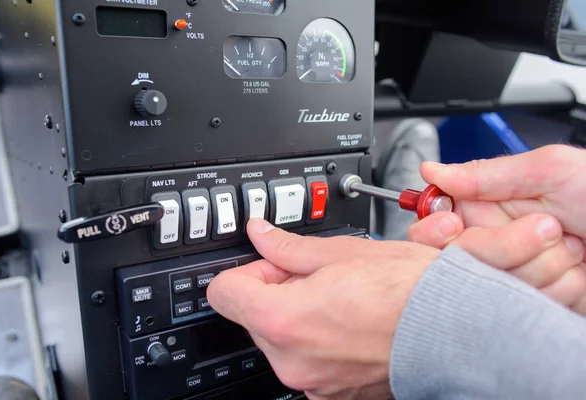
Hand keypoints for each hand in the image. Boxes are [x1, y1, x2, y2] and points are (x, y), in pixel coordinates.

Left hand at [208, 219, 438, 399]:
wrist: (456, 329)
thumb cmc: (409, 291)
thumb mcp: (341, 253)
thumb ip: (288, 247)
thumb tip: (261, 234)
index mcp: (283, 320)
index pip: (225, 292)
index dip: (249, 270)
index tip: (273, 262)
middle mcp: (291, 360)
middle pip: (253, 316)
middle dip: (276, 292)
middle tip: (315, 276)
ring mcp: (312, 383)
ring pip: (281, 339)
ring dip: (297, 317)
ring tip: (339, 298)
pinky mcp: (333, 394)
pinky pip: (306, 362)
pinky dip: (317, 341)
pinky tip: (348, 322)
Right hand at [410, 145, 585, 312]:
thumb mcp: (551, 171)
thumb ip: (487, 173)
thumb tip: (433, 171)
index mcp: (496, 203)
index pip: (442, 220)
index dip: (441, 228)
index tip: (454, 225)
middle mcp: (502, 238)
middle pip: (463, 258)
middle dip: (507, 245)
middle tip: (552, 228)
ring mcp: (521, 270)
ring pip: (494, 283)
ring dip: (543, 267)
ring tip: (576, 247)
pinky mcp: (538, 299)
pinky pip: (524, 304)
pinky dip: (558, 289)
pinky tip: (580, 272)